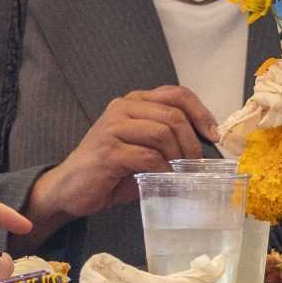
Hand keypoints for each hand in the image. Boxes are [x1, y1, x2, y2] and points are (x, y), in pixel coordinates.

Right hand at [27, 87, 219, 226]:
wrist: (69, 188)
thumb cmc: (109, 171)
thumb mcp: (142, 148)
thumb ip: (167, 140)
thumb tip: (204, 148)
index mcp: (133, 102)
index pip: (177, 94)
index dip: (201, 112)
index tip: (213, 135)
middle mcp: (123, 108)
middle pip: (173, 114)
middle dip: (192, 141)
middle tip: (196, 164)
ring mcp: (113, 128)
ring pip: (163, 132)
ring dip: (178, 156)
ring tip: (179, 173)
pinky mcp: (108, 151)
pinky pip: (148, 156)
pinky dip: (162, 170)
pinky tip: (163, 179)